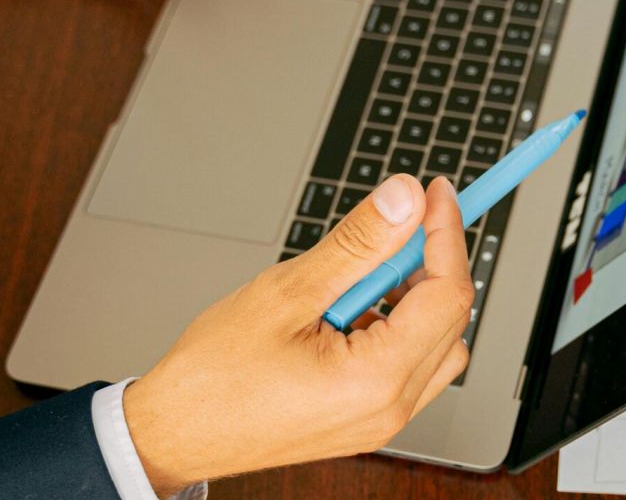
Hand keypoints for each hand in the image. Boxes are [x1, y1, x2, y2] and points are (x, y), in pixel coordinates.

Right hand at [122, 175, 473, 494]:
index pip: (448, 294)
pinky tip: (347, 309)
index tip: (434, 193)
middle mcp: (389, 409)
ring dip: (413, 297)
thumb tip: (405, 200)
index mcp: (376, 381)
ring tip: (358, 274)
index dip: (445, 233)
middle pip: (450, 319)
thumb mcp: (286, 291)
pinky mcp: (366, 419)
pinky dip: (395, 326)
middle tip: (399, 221)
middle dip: (431, 261)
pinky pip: (408, 365)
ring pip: (436, 344)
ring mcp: (380, 419)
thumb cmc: (214, 375)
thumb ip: (357, 243)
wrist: (175, 432)